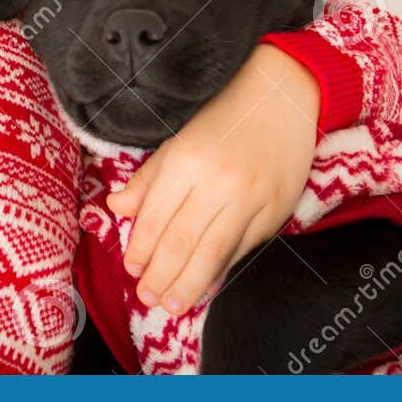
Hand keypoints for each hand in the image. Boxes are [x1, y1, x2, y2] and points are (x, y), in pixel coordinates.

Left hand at [105, 44, 319, 313]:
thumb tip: (118, 208)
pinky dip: (221, 271)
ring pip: (213, 253)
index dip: (141, 249)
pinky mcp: (276, 210)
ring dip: (189, 285)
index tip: (132, 270)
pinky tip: (206, 287)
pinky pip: (242, 249)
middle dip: (161, 276)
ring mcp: (251, 199)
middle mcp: (218, 182)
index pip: (155, 218)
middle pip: (181, 242)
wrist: (283, 96)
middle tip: (148, 299)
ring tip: (171, 305)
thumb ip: (149, 178)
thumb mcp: (178, 139)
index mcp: (186, 160)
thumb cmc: (224, 115)